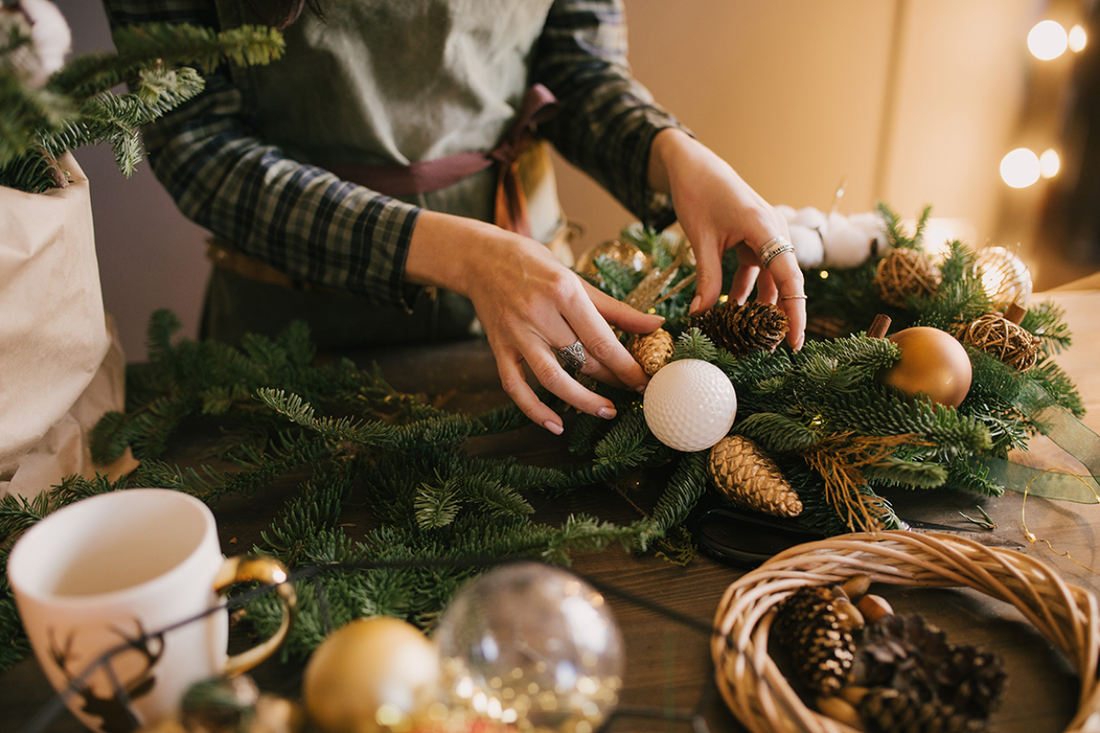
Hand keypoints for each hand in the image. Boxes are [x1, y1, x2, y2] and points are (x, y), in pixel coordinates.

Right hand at [405, 212, 663, 433]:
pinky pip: (515, 386)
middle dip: (612, 379)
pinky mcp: (499, 348)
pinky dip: (534, 409)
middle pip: (582, 359)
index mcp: (563, 291)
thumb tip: (656, 325)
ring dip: (582, 401)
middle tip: (633, 392)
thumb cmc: (532, 263)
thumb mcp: (575, 278)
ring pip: (552, 378)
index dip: (627, 365)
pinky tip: (556, 425)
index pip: (602, 339)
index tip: (644, 381)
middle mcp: (539, 314)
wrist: (479, 257)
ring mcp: (516, 334)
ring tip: (607, 411)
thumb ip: (615, 308)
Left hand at [648, 129, 805, 349]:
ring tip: (750, 335)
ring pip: (770, 277)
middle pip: (785, 281)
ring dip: (759, 304)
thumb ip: (707, 279)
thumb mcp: (701, 240)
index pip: (789, 278)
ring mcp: (766, 233)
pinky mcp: (755, 236)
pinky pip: (757, 268)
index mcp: (766, 228)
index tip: (794, 342)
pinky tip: (732, 308)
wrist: (692, 164)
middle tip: (772, 349)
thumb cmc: (698, 194)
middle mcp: (774, 230)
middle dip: (780, 315)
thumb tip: (701, 315)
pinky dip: (746, 288)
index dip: (794, 313)